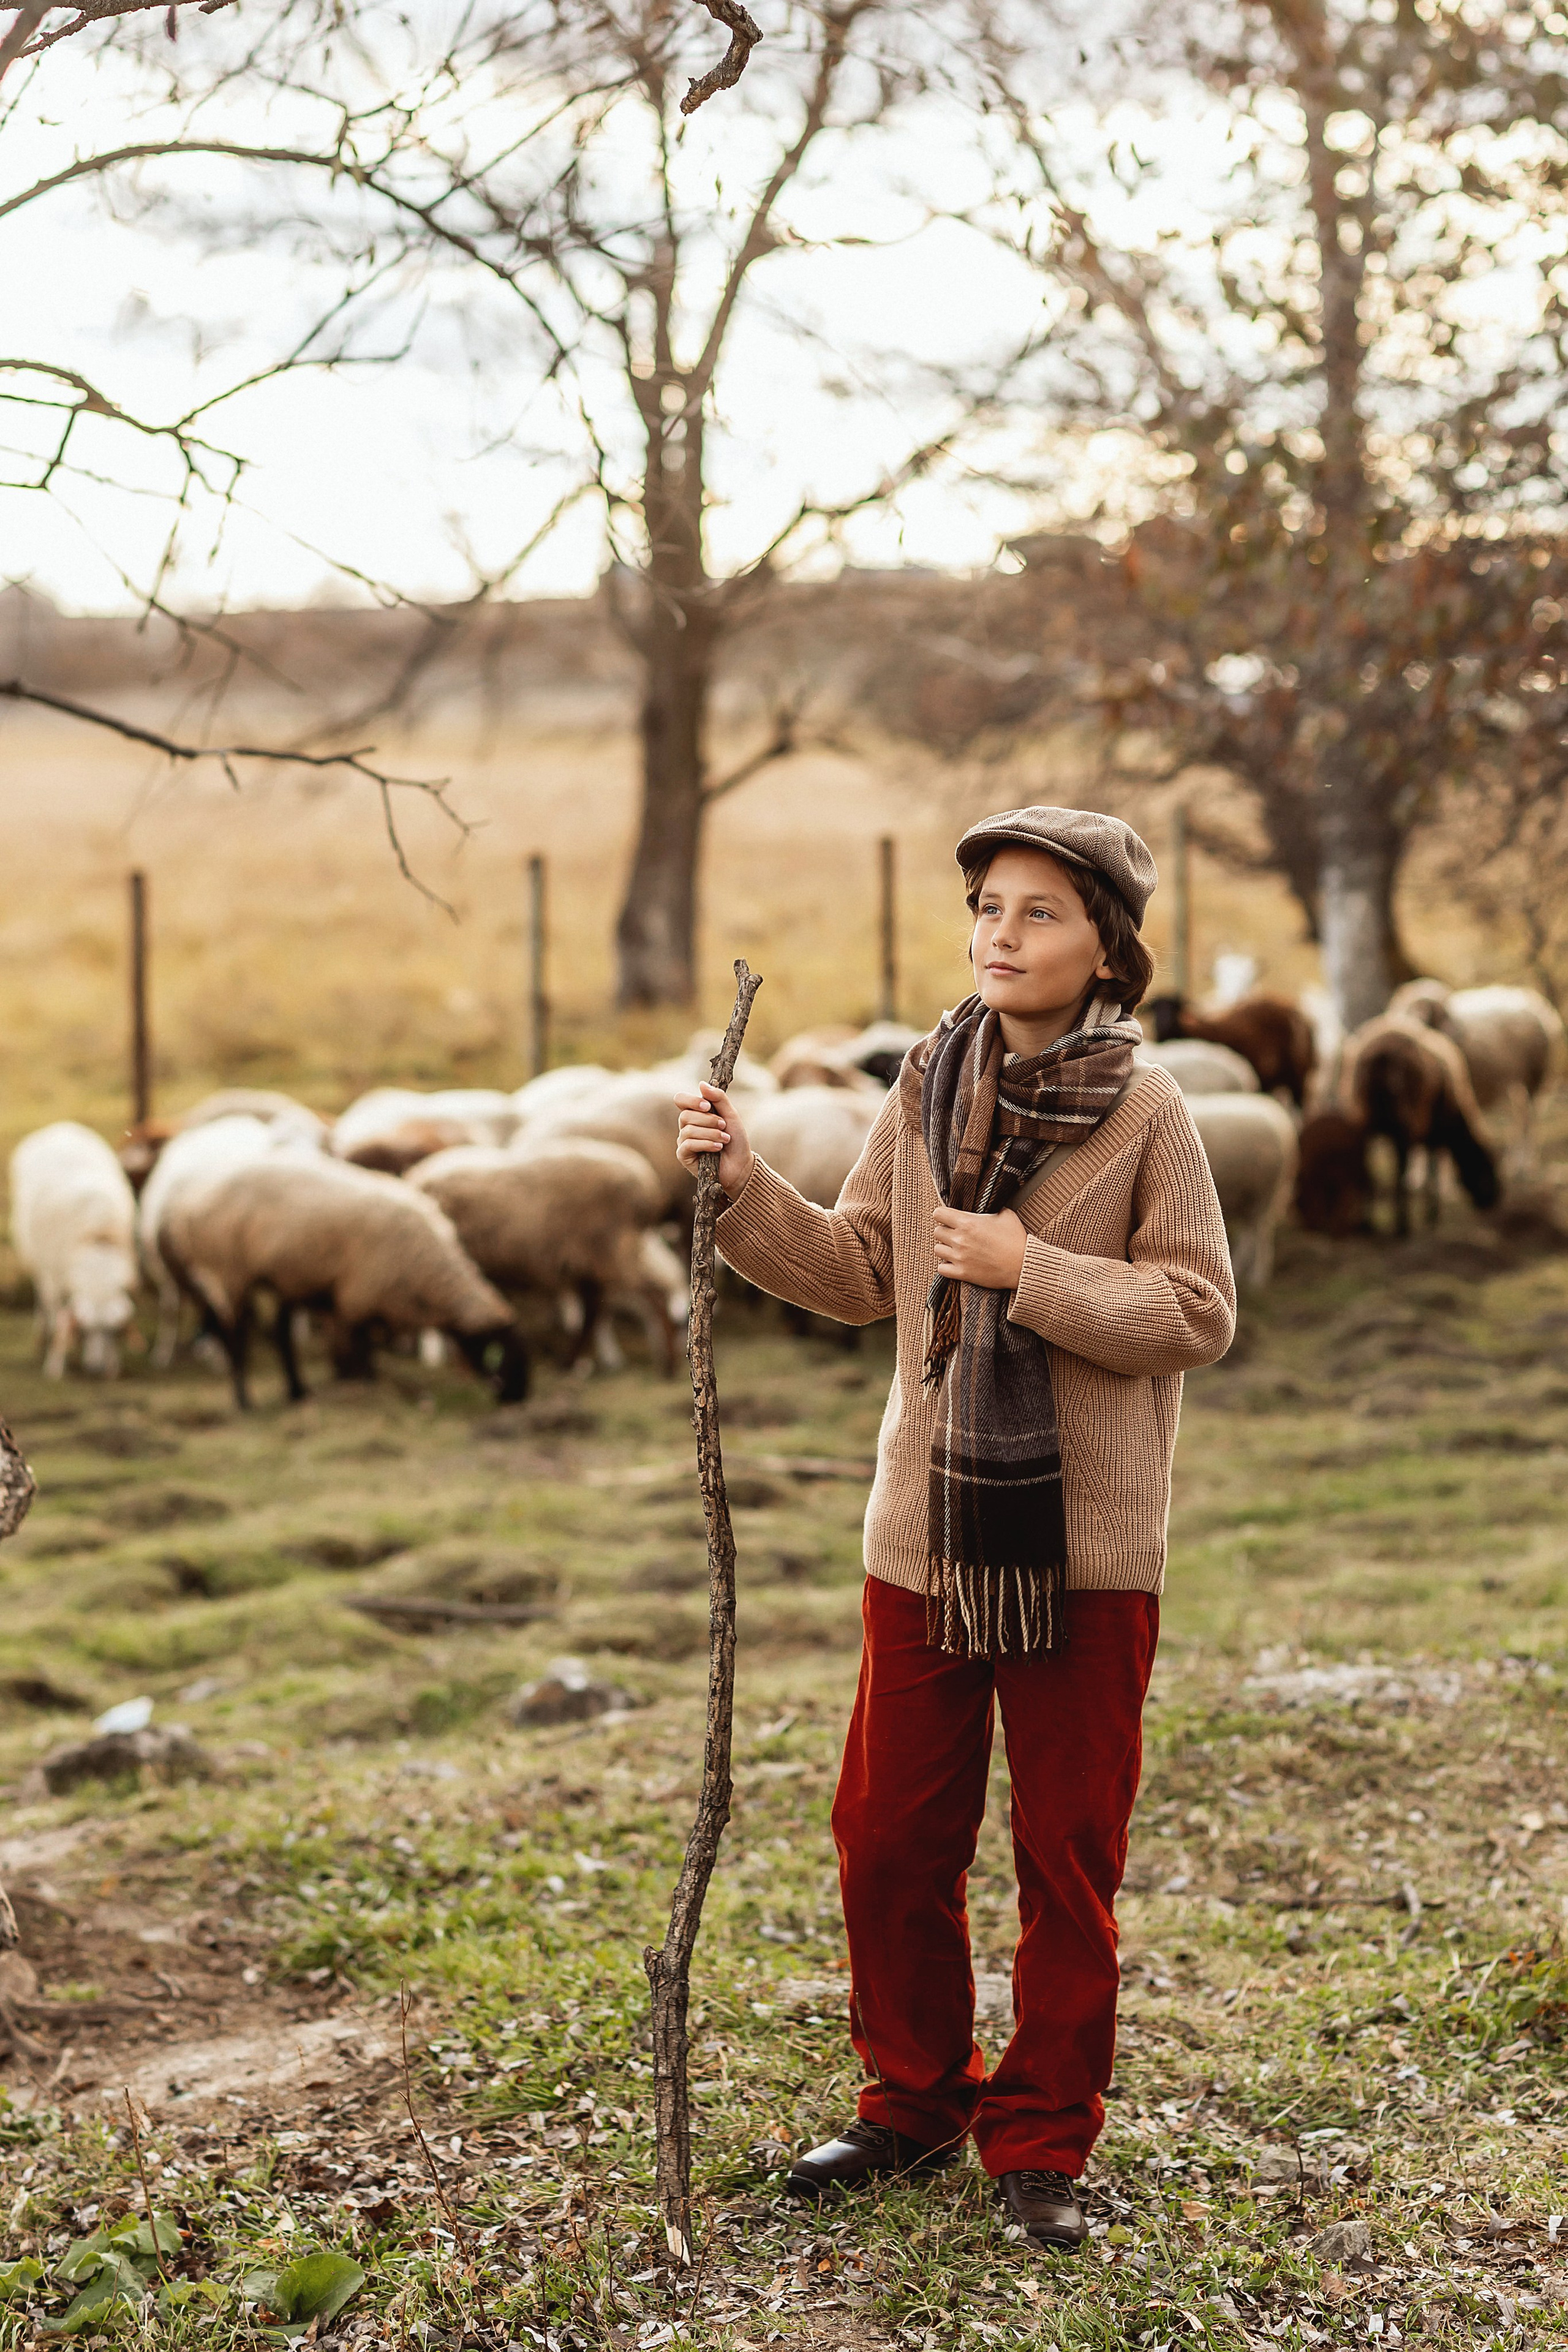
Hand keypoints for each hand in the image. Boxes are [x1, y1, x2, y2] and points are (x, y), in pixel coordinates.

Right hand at [675, 1081, 754, 1200]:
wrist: (741, 1165)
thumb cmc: (735, 1140)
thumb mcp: (731, 1115)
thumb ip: (718, 1098)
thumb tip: (701, 1084)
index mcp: (695, 1114)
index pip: (680, 1100)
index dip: (691, 1100)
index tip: (707, 1106)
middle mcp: (686, 1126)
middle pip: (686, 1115)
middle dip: (709, 1120)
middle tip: (724, 1127)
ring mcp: (684, 1141)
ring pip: (688, 1130)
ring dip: (711, 1133)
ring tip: (724, 1140)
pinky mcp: (683, 1155)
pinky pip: (688, 1144)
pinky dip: (706, 1144)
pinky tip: (718, 1148)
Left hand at [932, 1205, 1027, 1290]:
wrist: (1023, 1265)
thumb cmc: (1016, 1239)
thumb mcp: (1006, 1215)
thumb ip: (990, 1207)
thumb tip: (987, 1203)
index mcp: (967, 1223)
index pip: (938, 1214)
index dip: (942, 1215)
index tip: (949, 1218)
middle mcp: (960, 1239)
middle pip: (937, 1232)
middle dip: (945, 1232)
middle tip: (956, 1235)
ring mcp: (960, 1257)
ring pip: (937, 1250)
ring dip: (945, 1248)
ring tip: (956, 1249)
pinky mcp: (962, 1273)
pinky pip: (941, 1269)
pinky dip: (946, 1266)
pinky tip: (956, 1263)